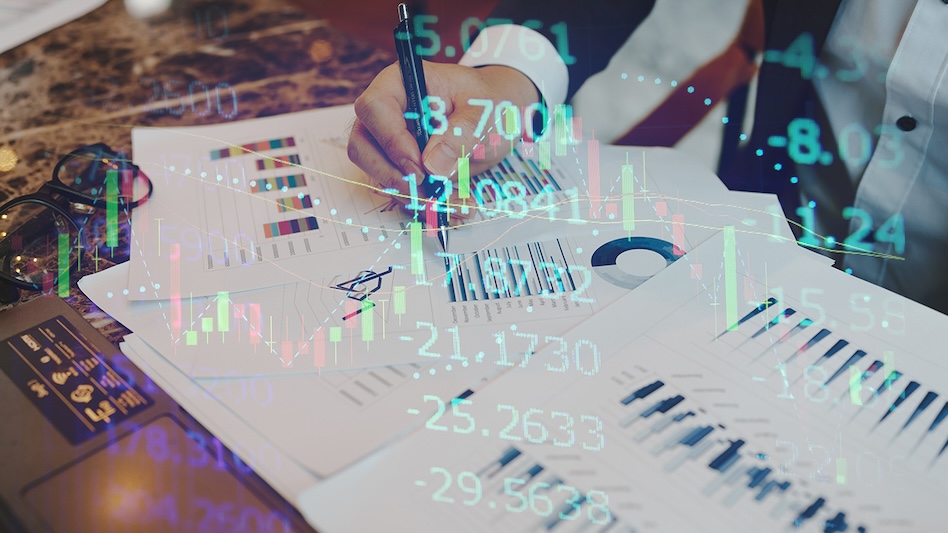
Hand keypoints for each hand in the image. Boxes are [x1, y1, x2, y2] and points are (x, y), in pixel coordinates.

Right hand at [348, 62, 539, 207]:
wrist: (498, 117)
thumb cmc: (488, 102)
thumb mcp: (484, 113)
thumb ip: (460, 135)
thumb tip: (431, 166)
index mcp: (400, 84)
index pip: (374, 109)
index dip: (391, 141)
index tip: (419, 166)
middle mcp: (387, 114)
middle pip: (362, 148)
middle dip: (392, 177)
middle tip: (427, 190)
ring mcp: (390, 144)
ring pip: (378, 177)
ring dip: (413, 197)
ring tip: (456, 202)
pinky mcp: (402, 169)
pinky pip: (402, 193)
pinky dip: (426, 206)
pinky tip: (456, 206)